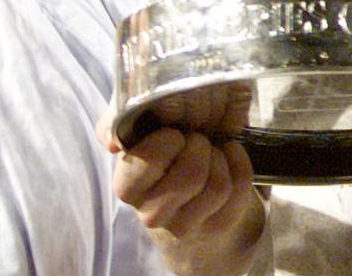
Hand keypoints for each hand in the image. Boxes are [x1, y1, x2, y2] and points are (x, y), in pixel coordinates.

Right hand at [101, 114, 264, 275]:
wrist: (194, 189)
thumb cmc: (167, 152)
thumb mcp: (141, 130)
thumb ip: (116, 123)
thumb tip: (111, 142)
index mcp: (127, 186)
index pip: (150, 159)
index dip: (171, 139)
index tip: (174, 134)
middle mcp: (151, 213)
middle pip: (191, 174)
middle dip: (201, 146)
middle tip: (197, 141)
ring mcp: (184, 225)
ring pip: (218, 186)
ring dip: (221, 157)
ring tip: (212, 152)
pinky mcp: (215, 227)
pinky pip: (239, 189)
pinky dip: (240, 164)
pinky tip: (230, 158)